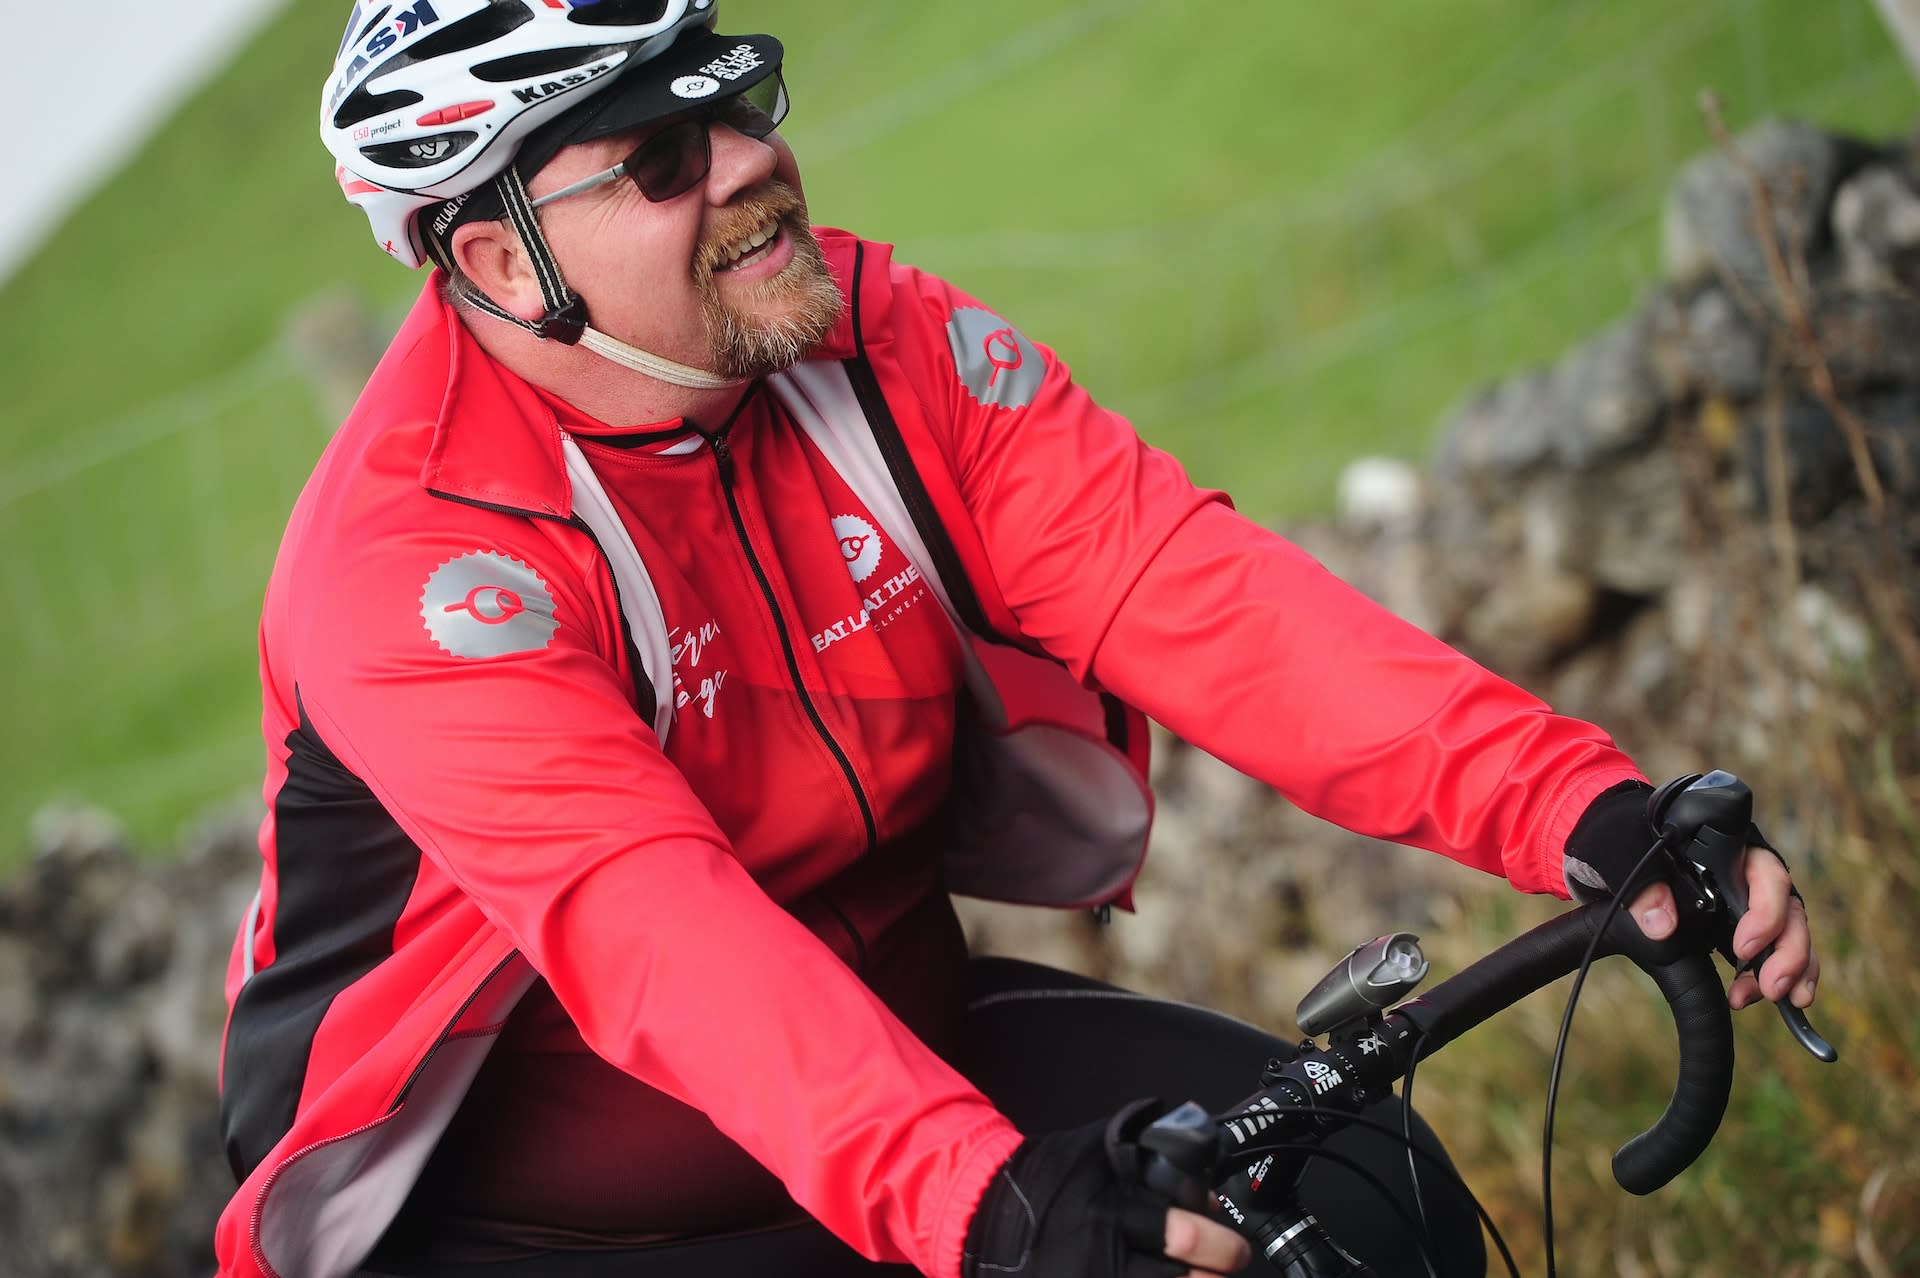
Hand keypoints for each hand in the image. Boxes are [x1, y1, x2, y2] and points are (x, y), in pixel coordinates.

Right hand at [963, 1100, 1250, 1276]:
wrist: (983, 1218)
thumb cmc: (1041, 1182)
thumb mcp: (1090, 1150)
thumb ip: (1140, 1148)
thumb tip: (1195, 1160)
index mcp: (1109, 1213)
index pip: (1182, 1235)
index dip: (1220, 1243)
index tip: (1232, 1242)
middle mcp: (1103, 1260)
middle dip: (1218, 1270)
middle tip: (1229, 1261)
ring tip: (1200, 1276)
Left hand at [1625, 845, 1819, 1009]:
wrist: (1616, 859)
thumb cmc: (1625, 847)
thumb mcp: (1622, 854)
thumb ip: (1642, 884)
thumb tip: (1662, 924)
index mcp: (1724, 850)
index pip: (1763, 872)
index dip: (1764, 911)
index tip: (1742, 948)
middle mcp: (1747, 874)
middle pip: (1787, 907)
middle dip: (1786, 950)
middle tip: (1770, 986)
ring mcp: (1752, 902)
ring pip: (1792, 931)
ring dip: (1791, 968)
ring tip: (1775, 997)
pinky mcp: (1749, 928)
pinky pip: (1782, 950)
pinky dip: (1790, 975)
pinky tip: (1784, 1000)